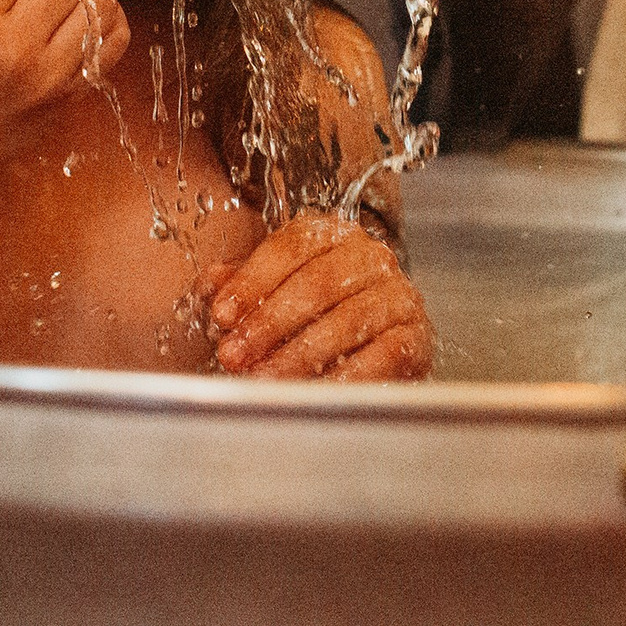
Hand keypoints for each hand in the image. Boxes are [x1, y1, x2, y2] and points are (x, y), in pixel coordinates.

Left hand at [199, 211, 431, 380]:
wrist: (384, 338)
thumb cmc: (322, 309)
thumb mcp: (280, 287)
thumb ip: (246, 282)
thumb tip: (210, 285)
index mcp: (333, 234)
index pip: (291, 247)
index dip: (252, 281)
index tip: (221, 315)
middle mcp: (371, 256)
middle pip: (316, 284)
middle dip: (268, 323)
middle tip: (233, 355)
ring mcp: (398, 294)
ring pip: (345, 321)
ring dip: (297, 355)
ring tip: (263, 380)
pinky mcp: (416, 335)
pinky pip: (380, 356)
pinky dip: (344, 377)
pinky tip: (312, 391)